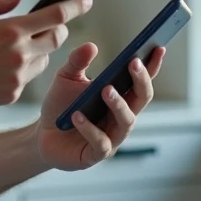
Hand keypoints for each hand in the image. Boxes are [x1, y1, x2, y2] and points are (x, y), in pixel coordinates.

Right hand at [0, 0, 92, 113]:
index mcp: (10, 30)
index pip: (56, 16)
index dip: (75, 5)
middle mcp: (19, 54)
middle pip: (57, 39)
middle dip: (58, 30)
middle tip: (49, 24)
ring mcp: (18, 77)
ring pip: (44, 60)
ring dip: (39, 50)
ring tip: (19, 46)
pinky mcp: (12, 94)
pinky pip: (28, 78)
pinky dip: (23, 69)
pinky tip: (3, 66)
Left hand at [32, 43, 165, 170]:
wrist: (42, 134)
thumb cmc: (60, 105)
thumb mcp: (65, 78)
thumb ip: (77, 61)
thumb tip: (92, 46)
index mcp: (120, 97)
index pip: (141, 81)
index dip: (152, 66)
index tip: (159, 48)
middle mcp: (121, 117)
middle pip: (142, 98)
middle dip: (141, 80)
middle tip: (134, 63)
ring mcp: (112, 137)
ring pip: (126, 121)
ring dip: (118, 105)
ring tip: (105, 89)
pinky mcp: (96, 154)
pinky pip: (100, 143)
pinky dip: (89, 129)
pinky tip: (77, 116)